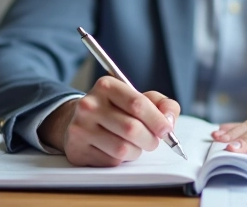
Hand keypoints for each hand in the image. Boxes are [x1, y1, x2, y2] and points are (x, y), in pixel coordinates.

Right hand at [38, 76, 180, 166]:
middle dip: (150, 139)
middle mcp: (89, 105)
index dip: (157, 119)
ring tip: (134, 145)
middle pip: (132, 128)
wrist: (78, 120)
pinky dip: (120, 160)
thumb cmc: (115, 109)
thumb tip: (169, 121)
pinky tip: (115, 150)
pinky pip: (110, 161)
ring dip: (136, 151)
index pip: (137, 103)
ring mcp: (80, 128)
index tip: (167, 129)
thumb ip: (161, 104)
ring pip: (122, 148)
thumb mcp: (137, 97)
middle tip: (152, 141)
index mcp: (106, 86)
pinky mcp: (77, 150)